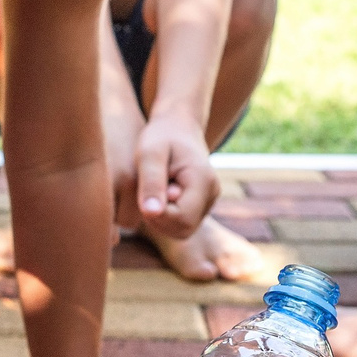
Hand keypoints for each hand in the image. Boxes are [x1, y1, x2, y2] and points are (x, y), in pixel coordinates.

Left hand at [126, 110, 220, 243]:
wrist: (177, 126)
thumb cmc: (160, 136)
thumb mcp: (149, 154)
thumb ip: (151, 183)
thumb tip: (151, 213)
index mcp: (203, 181)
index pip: (182, 219)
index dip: (158, 214)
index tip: (144, 193)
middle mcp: (212, 194)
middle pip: (183, 229)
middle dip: (159, 218)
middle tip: (146, 191)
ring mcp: (209, 201)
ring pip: (182, 230)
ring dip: (160, 218)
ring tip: (153, 189)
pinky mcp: (201, 205)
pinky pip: (182, 224)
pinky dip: (165, 216)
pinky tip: (159, 194)